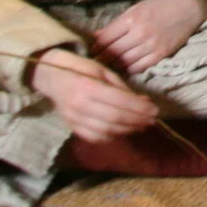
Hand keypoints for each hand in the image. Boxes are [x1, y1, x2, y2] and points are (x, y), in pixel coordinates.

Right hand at [34, 49, 159, 142]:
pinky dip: (111, 137)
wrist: (51, 78)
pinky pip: (93, 137)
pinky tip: (123, 131)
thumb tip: (145, 102)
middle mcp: (79, 106)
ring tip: (142, 126)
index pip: (119, 102)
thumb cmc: (80, 69)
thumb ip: (122, 88)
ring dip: (127, 130)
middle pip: (114, 118)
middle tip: (152, 120)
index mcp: (88, 87)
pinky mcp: (70, 127)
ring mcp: (73, 119)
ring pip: (105, 131)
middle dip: (137, 120)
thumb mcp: (103, 71)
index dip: (139, 108)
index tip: (155, 110)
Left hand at [92, 0, 206, 77]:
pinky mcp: (161, 54)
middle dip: (100, 58)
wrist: (189, 7)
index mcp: (131, 19)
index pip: (104, 39)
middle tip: (94, 62)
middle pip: (111, 53)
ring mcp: (151, 45)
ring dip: (113, 66)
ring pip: (123, 62)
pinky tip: (125, 67)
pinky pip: (138, 68)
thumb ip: (116, 25)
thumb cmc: (160, 6)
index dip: (94, 47)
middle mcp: (140, 33)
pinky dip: (129, 69)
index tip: (90, 52)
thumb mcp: (136, 9)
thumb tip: (95, 38)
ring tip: (107, 66)